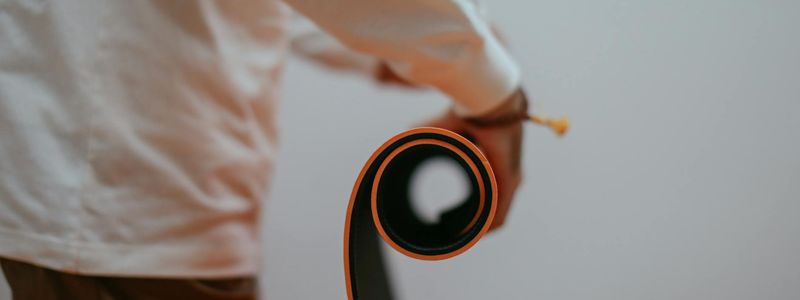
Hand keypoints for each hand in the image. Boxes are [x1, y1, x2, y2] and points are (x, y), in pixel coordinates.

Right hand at [419, 90, 525, 230]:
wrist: (486, 100)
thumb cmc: (465, 111)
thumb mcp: (437, 129)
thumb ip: (420, 136)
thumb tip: (399, 139)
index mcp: (491, 160)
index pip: (483, 188)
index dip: (468, 204)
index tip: (451, 214)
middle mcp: (504, 171)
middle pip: (489, 205)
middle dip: (471, 220)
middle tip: (451, 229)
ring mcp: (510, 178)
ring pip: (495, 213)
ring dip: (477, 227)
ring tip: (458, 235)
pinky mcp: (511, 182)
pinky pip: (500, 213)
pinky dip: (485, 226)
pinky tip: (471, 235)